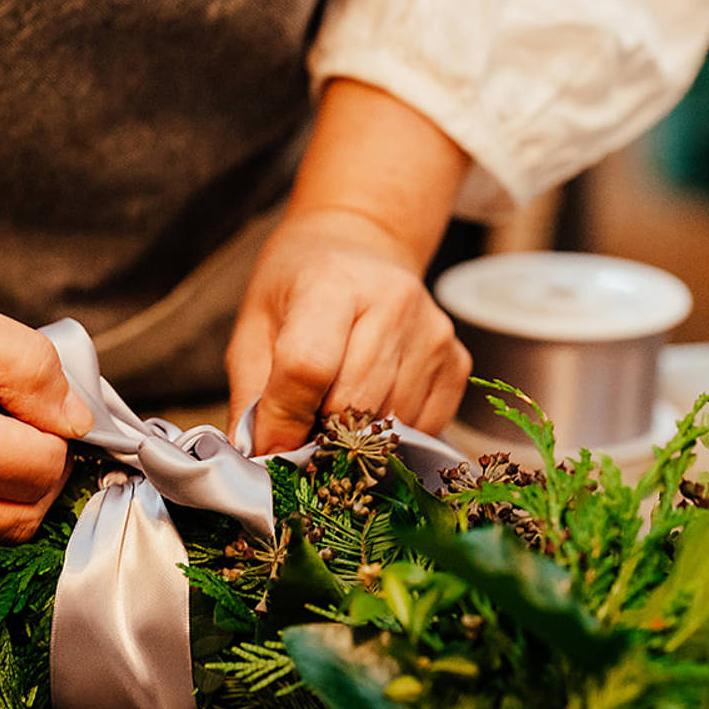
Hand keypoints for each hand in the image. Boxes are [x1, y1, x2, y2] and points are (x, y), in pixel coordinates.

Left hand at [225, 78, 473, 452]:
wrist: (359, 248)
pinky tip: (371, 402)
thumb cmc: (298, 289)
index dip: (284, 418)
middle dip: (318, 432)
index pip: (308, 368)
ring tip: (333, 406)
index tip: (270, 444)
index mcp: (332, 281)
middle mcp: (393, 301)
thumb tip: (262, 460)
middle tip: (301, 423)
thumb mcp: (254, 327)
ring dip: (354, 435)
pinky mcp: (456, 360)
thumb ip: (252, 395)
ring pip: (387, 424)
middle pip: (352, 404)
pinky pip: (422, 427)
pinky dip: (389, 433)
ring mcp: (433, 332)